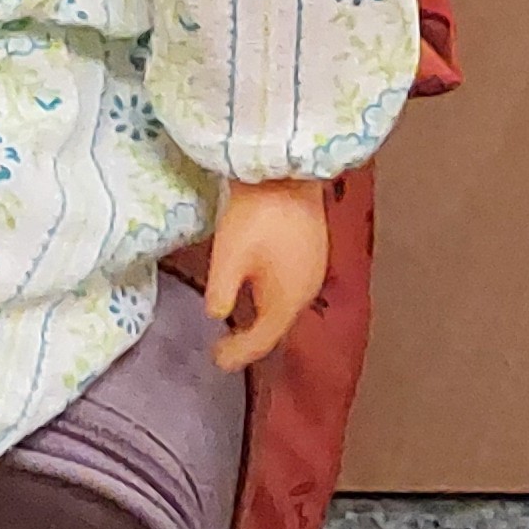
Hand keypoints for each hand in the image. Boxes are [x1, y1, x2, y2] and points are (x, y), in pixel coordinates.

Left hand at [204, 178, 329, 371]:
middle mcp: (307, 289)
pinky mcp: (311, 252)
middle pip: (277, 325)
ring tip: (237, 328)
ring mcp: (313, 270)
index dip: (238, 353)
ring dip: (261, 319)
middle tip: (222, 350)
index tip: (214, 359)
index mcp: (288, 298)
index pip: (262, 339)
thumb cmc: (258, 214)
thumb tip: (216, 315)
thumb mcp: (229, 256)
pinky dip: (270, 299)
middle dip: (251, 340)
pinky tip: (256, 292)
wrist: (288, 169)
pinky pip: (289, 288)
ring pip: (284, 306)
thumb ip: (222, 292)